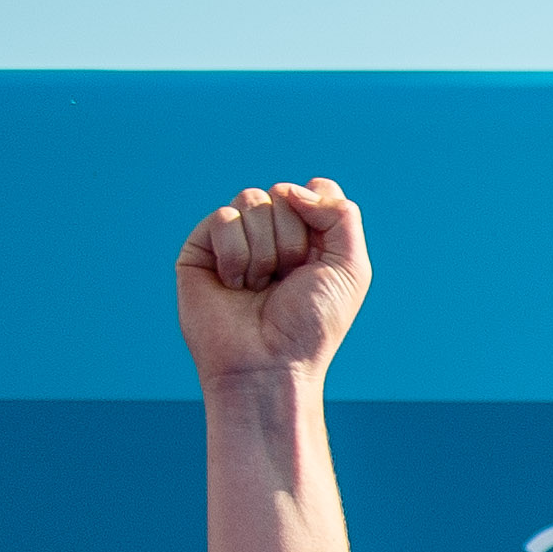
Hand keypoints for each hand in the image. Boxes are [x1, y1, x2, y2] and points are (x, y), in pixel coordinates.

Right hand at [175, 178, 370, 384]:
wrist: (268, 363)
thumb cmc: (311, 324)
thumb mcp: (350, 269)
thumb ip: (341, 216)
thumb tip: (294, 188)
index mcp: (313, 237)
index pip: (316, 190)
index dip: (319, 214)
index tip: (319, 257)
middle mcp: (274, 233)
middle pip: (284, 193)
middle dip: (292, 241)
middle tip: (287, 281)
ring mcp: (237, 238)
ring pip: (252, 200)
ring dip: (265, 251)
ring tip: (260, 288)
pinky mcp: (203, 246)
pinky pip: (224, 218)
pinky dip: (236, 255)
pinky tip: (234, 285)